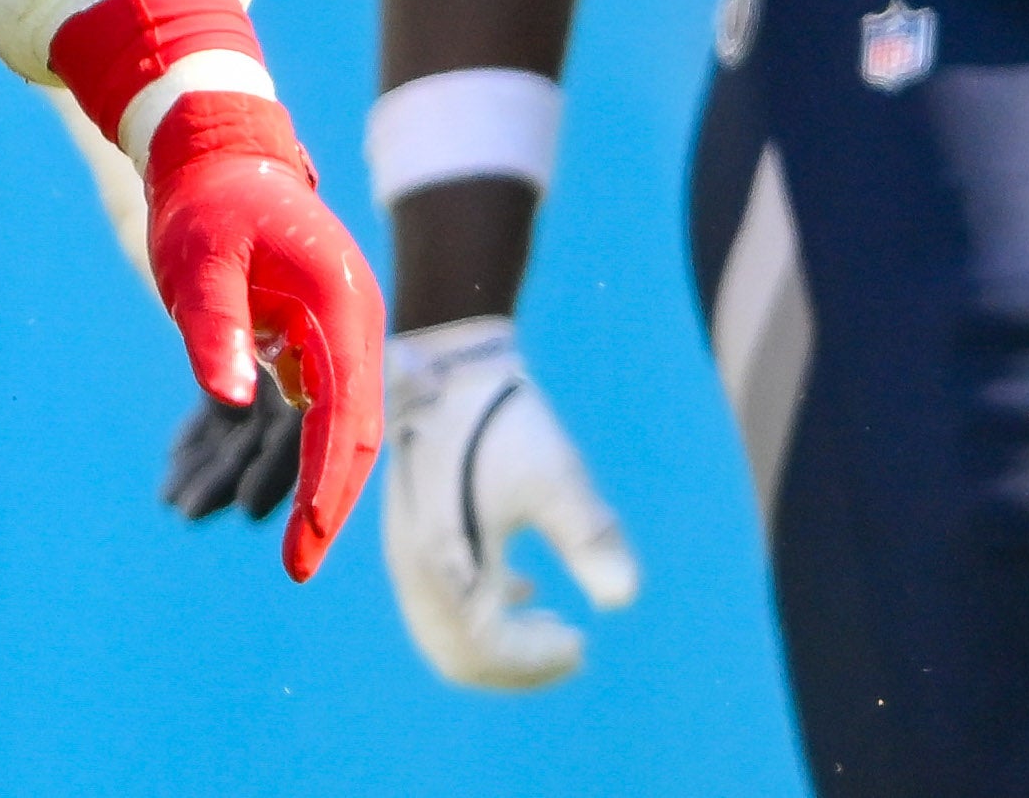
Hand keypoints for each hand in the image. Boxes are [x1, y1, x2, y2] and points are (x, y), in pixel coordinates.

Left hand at [140, 96, 383, 580]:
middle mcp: (354, 321)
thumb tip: (230, 401)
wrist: (216, 150)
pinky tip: (271, 489)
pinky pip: (320, 404)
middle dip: (330, 501)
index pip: (343, 414)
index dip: (325, 485)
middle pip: (355, 430)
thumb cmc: (207, 203)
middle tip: (298, 566)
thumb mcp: (199, 263)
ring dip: (319, 482)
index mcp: (339, 304)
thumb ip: (215, 329)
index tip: (304, 543)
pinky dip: (304, 450)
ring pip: (341, 422)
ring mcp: (341, 328)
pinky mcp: (318, 333)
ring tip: (291, 544)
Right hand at [378, 317, 638, 689]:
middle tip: (571, 649)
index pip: (484, 652)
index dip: (535, 663)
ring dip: (498, 642)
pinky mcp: (411, 533)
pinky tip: (525, 589)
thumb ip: (591, 541)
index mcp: (443, 565)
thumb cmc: (503, 420)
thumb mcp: (557, 477)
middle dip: (517, 665)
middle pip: (459, 656)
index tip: (582, 646)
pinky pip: (438, 602)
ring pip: (446, 634)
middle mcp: (413, 570)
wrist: (445, 363)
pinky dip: (480, 613)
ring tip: (554, 624)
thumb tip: (623, 600)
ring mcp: (405, 554)